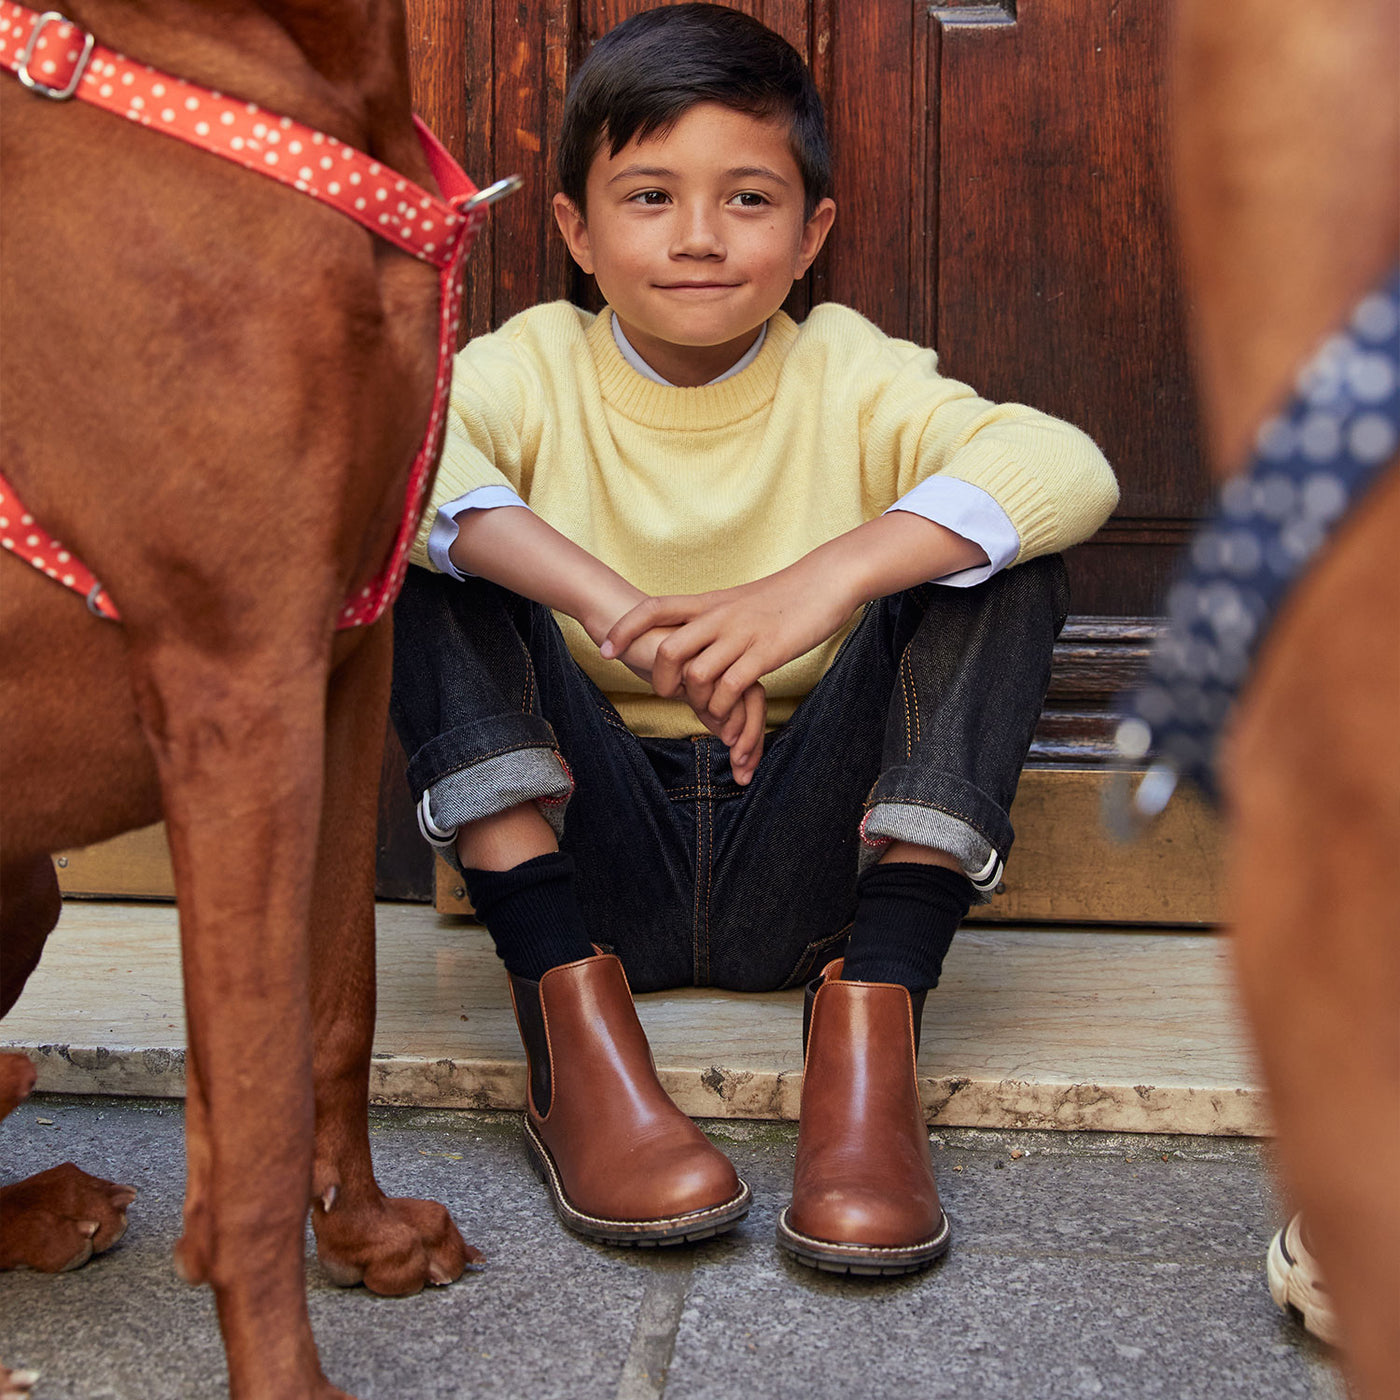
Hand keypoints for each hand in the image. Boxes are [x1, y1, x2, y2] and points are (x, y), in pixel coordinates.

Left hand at [601, 567, 855, 728]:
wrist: (826, 581)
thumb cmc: (785, 596)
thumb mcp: (739, 602)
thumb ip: (713, 617)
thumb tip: (692, 634)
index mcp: (709, 602)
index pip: (654, 609)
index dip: (624, 629)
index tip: (604, 650)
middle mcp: (719, 617)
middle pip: (667, 648)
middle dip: (658, 679)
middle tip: (667, 695)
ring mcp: (741, 635)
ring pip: (696, 673)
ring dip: (695, 700)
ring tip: (706, 710)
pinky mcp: (766, 654)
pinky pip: (730, 687)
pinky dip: (722, 708)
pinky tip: (727, 715)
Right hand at [606, 624, 767, 784]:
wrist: (618, 615)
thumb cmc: (648, 649)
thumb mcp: (681, 684)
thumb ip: (705, 702)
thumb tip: (727, 734)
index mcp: (725, 660)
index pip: (752, 698)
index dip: (753, 734)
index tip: (746, 768)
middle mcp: (724, 653)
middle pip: (754, 698)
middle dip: (753, 739)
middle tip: (744, 771)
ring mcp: (711, 649)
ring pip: (739, 694)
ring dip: (737, 728)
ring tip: (729, 749)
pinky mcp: (693, 650)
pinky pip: (714, 686)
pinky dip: (716, 711)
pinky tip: (712, 726)